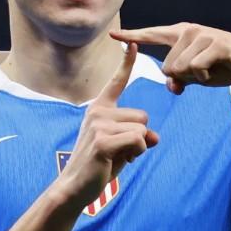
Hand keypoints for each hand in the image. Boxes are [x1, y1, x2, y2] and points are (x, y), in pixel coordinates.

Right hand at [54, 43, 158, 207]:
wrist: (75, 187)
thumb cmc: (98, 165)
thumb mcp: (122, 147)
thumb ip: (138, 137)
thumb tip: (155, 137)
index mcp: (99, 108)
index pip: (116, 82)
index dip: (126, 63)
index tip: (131, 42)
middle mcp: (97, 112)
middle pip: (143, 116)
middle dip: (140, 137)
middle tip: (120, 152)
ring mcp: (99, 125)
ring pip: (142, 130)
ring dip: (138, 148)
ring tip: (117, 157)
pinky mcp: (103, 141)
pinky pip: (138, 141)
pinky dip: (136, 154)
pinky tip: (118, 161)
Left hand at [111, 23, 230, 94]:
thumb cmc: (224, 68)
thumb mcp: (197, 77)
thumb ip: (180, 79)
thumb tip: (172, 85)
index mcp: (180, 35)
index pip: (151, 35)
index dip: (131, 37)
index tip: (112, 35)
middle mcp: (189, 30)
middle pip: (167, 67)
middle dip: (182, 79)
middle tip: (203, 73)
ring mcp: (202, 35)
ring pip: (179, 69)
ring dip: (194, 78)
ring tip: (211, 70)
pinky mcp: (216, 43)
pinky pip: (195, 69)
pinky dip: (204, 78)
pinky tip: (216, 71)